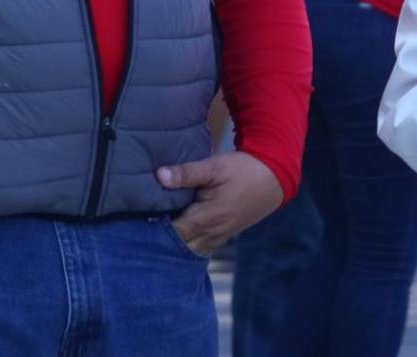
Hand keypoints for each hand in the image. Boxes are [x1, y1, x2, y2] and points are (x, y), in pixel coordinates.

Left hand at [158, 151, 282, 256]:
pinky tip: (180, 230)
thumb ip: (186, 173)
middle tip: (147, 223)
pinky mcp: (225, 235)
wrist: (274, 178)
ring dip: (176, 241)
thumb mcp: (214, 167)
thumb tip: (158, 176)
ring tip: (161, 227)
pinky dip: (189, 242)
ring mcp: (220, 237)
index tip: (141, 216)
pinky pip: (201, 246)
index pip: (171, 233)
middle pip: (178, 246)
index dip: (154, 227)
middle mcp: (212, 234)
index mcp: (206, 219)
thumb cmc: (243, 170)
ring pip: (190, 249)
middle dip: (162, 238)